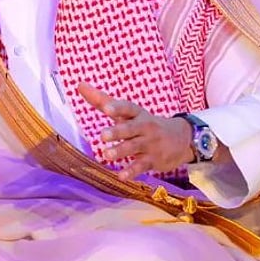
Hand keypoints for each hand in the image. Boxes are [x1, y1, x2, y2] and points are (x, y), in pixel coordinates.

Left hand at [76, 83, 193, 178]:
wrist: (180, 138)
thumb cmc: (144, 123)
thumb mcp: (127, 112)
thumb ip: (102, 100)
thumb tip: (79, 85)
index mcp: (137, 114)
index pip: (127, 108)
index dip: (118, 107)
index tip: (107, 108)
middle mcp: (144, 127)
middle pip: (130, 128)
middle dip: (118, 131)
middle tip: (103, 135)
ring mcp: (149, 144)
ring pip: (134, 147)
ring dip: (121, 151)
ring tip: (106, 154)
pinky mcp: (153, 160)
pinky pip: (141, 166)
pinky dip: (132, 171)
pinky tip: (121, 176)